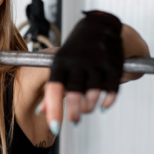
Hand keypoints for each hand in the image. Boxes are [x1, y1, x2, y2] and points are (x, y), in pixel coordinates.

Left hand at [36, 10, 123, 134]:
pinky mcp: (113, 64)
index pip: (54, 88)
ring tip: (86, 109)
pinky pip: (111, 88)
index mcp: (60, 62)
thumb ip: (50, 89)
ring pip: (93, 92)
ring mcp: (96, 62)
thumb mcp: (60, 65)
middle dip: (73, 112)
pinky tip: (102, 106)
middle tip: (74, 121)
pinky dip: (107, 101)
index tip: (54, 127)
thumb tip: (40, 111)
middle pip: (74, 92)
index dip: (53, 109)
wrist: (101, 26)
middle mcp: (77, 62)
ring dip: (89, 106)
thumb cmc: (76, 50)